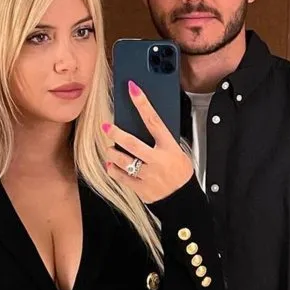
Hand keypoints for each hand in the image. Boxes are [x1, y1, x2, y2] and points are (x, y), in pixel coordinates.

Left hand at [102, 80, 193, 202]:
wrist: (183, 200)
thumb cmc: (180, 172)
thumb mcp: (178, 152)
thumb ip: (161, 141)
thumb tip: (144, 125)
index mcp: (169, 147)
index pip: (153, 121)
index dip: (142, 103)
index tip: (132, 89)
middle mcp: (157, 160)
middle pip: (132, 143)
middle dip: (116, 133)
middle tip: (106, 126)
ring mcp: (148, 175)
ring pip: (123, 161)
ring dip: (112, 153)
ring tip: (109, 148)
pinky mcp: (141, 189)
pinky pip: (121, 177)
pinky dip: (113, 170)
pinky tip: (110, 164)